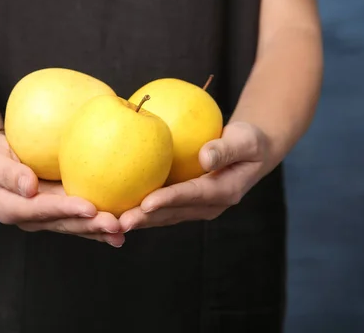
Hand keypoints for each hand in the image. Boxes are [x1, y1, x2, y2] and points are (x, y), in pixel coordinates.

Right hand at [0, 133, 124, 246]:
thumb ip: (6, 173)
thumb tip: (28, 187)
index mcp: (10, 208)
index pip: (40, 210)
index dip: (65, 210)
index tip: (88, 207)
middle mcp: (30, 217)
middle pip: (62, 223)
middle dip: (89, 225)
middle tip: (115, 224)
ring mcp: (45, 216)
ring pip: (73, 225)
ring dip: (98, 230)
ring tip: (122, 231)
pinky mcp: (56, 209)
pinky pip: (77, 218)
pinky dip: (97, 223)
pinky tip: (119, 226)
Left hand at [118, 122, 270, 231]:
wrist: (252, 151)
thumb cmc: (249, 141)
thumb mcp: (245, 140)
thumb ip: (226, 149)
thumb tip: (204, 157)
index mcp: (223, 192)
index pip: (191, 196)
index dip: (168, 201)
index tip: (146, 203)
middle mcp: (207, 206)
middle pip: (171, 213)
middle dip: (145, 219)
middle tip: (119, 222)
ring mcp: (195, 206)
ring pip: (162, 215)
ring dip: (138, 219)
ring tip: (111, 222)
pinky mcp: (184, 201)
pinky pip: (160, 206)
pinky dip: (139, 207)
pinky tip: (116, 203)